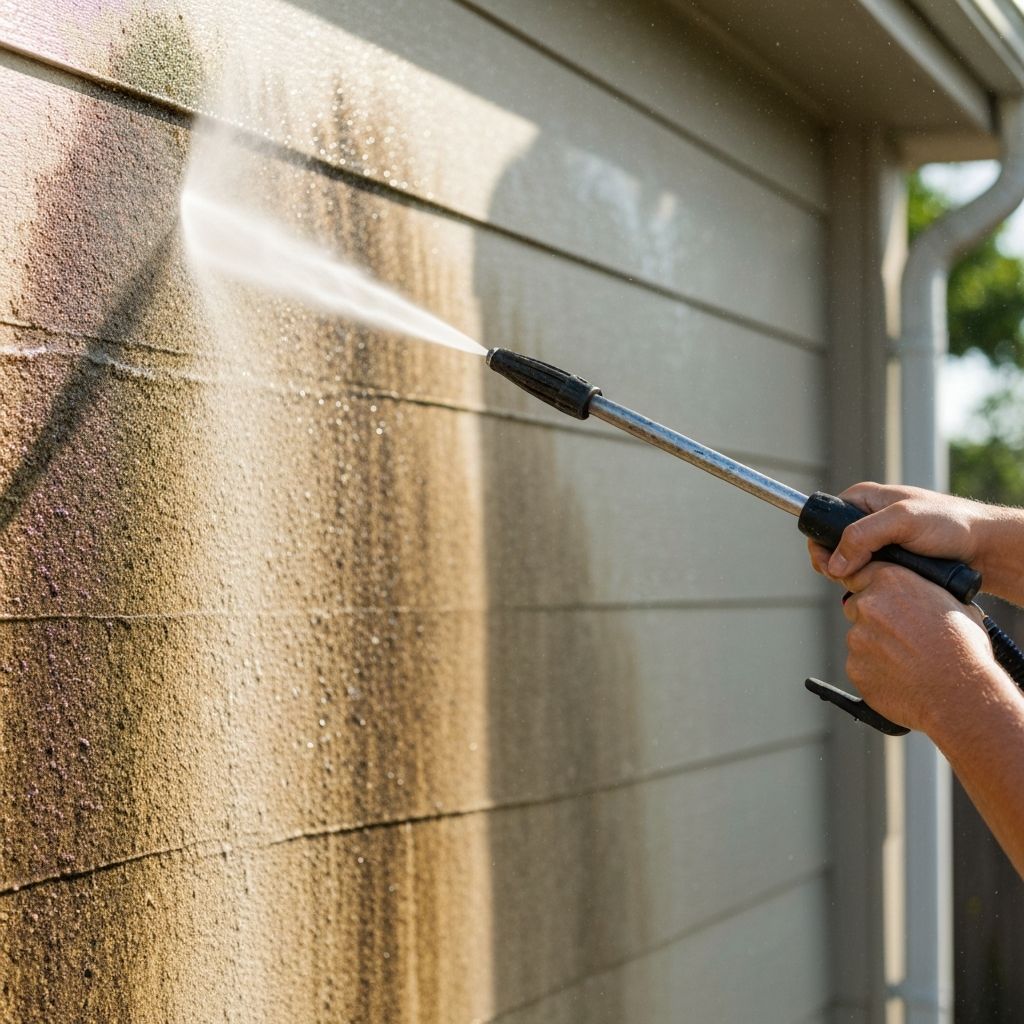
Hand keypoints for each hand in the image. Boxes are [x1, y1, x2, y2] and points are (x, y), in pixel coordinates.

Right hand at [806, 482, 984, 582]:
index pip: (823, 521)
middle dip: (837, 566)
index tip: (831, 566)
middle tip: (852, 579)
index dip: (822, 546)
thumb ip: (863, 536)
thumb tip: (833, 563)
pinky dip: (871, 584)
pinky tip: (882, 588)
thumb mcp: (902, 522)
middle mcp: (867, 519)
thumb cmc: (950, 525)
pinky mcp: (890, 561)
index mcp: (863, 499)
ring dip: (856, 577)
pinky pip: (868, 575)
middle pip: (832, 547)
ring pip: (849, 565)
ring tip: (874, 582)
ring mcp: (879, 542)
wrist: (985, 547)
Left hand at [839, 561, 992, 735]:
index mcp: (891, 581)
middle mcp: (867, 605)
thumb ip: (923, 593)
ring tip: (908, 661)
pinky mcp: (853, 667)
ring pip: (859, 638)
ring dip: (875, 646)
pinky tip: (901, 677)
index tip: (878, 598)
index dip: (870, 587)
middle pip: (857, 606)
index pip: (862, 574)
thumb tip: (920, 594)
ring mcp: (857, 637)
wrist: (960, 694)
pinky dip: (874, 670)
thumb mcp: (953, 605)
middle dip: (872, 618)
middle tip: (900, 635)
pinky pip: (860, 665)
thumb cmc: (964, 649)